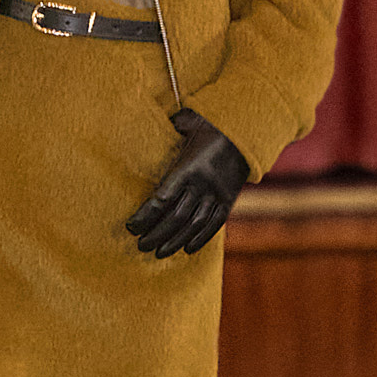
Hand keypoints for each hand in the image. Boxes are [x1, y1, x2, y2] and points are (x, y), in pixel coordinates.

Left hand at [126, 110, 248, 259]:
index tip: (131, 227)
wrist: (245, 133)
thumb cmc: (208, 127)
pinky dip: (200, 239)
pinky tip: (187, 249)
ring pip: (194, 224)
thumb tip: (144, 127)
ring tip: (158, 253)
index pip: (162, 198)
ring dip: (175, 241)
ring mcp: (217, 194)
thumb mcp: (188, 123)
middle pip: (176, 216)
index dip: (145, 216)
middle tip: (141, 245)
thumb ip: (168, 129)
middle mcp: (203, 184)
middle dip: (156, 234)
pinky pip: (215, 224)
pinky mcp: (229, 200)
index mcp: (188, 167)